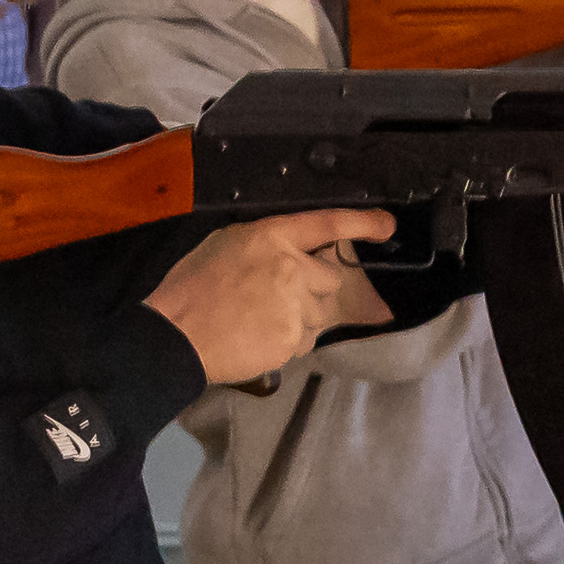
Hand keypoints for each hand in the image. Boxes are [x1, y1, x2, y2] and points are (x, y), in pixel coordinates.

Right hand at [148, 209, 395, 386]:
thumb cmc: (191, 287)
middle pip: (332, 277)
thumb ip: (265, 243)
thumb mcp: (225, 244)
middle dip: (316, 286)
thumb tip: (292, 249)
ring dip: (305, 314)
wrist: (176, 336)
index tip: (387, 224)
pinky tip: (261, 336)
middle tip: (282, 295)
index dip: (362, 223)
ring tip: (266, 318)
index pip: (327, 224)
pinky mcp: (294, 340)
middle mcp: (292, 268)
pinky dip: (292, 338)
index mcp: (272, 236)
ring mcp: (296, 307)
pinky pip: (309, 338)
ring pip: (323, 311)